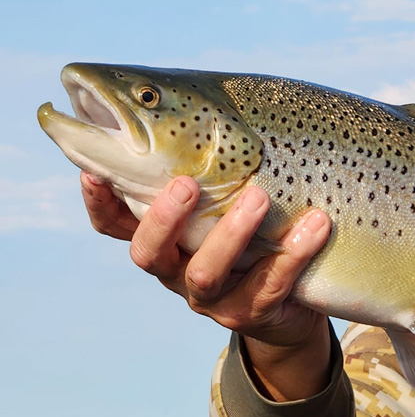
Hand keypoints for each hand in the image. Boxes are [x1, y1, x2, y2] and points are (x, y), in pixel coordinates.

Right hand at [80, 172, 333, 399]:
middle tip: (187, 182)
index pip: (114, 224)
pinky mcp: (251, 314)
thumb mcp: (232, 198)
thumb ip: (214, 165)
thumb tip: (213, 102)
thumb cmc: (258, 233)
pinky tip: (316, 224)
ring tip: (260, 198)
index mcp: (165, 239)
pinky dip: (294, 253)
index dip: (99, 202)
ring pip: (206, 274)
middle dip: (163, 218)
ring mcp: (212, 299)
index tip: (96, 170)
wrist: (295, 305)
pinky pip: (270, 286)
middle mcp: (177, 271)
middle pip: (149, 253)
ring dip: (231, 233)